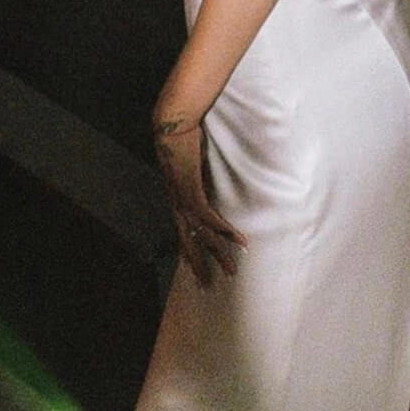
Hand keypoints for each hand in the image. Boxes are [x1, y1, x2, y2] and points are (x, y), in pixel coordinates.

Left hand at [153, 120, 246, 284]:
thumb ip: (195, 172)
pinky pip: (210, 217)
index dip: (189, 251)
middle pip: (189, 242)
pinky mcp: (192, 190)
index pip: (183, 232)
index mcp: (176, 197)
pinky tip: (238, 240)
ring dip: (219, 253)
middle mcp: (177, 203)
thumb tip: (204, 175)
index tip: (194, 269)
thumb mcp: (188, 161)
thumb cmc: (180, 137)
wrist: (172, 123)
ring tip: (232, 269)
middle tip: (208, 287)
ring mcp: (184, 199)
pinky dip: (225, 230)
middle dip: (200, 264)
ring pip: (202, 235)